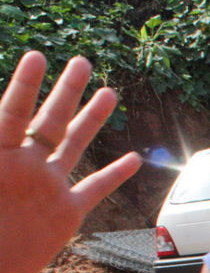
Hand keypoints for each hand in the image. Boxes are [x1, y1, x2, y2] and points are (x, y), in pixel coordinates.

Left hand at [0, 52, 140, 272]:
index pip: (13, 113)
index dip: (25, 86)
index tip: (38, 57)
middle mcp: (24, 166)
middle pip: (49, 120)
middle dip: (66, 91)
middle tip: (82, 62)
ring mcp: (47, 188)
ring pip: (73, 145)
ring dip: (91, 119)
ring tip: (108, 92)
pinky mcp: (65, 215)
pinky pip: (95, 190)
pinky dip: (114, 175)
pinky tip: (132, 159)